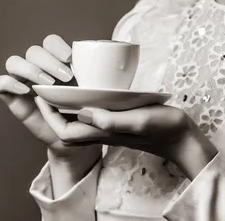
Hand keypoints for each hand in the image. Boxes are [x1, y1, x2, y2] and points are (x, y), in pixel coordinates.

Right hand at [0, 34, 97, 159]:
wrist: (76, 141)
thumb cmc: (88, 111)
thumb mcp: (99, 91)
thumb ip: (106, 76)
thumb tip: (122, 52)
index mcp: (57, 62)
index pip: (50, 41)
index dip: (57, 46)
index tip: (71, 59)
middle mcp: (38, 68)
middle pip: (33, 50)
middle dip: (48, 60)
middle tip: (66, 77)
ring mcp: (23, 82)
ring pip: (14, 61)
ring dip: (30, 69)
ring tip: (47, 85)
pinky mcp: (12, 99)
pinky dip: (9, 83)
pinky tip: (26, 91)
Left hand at [35, 98, 217, 178]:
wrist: (182, 139)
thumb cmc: (163, 128)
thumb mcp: (138, 120)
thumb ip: (112, 120)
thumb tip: (82, 111)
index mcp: (104, 132)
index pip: (64, 130)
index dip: (49, 115)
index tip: (41, 94)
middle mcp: (103, 131)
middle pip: (67, 127)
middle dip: (51, 111)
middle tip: (45, 87)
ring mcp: (111, 128)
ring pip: (79, 121)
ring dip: (65, 107)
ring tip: (59, 86)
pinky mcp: (119, 122)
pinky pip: (93, 116)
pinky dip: (82, 104)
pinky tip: (87, 90)